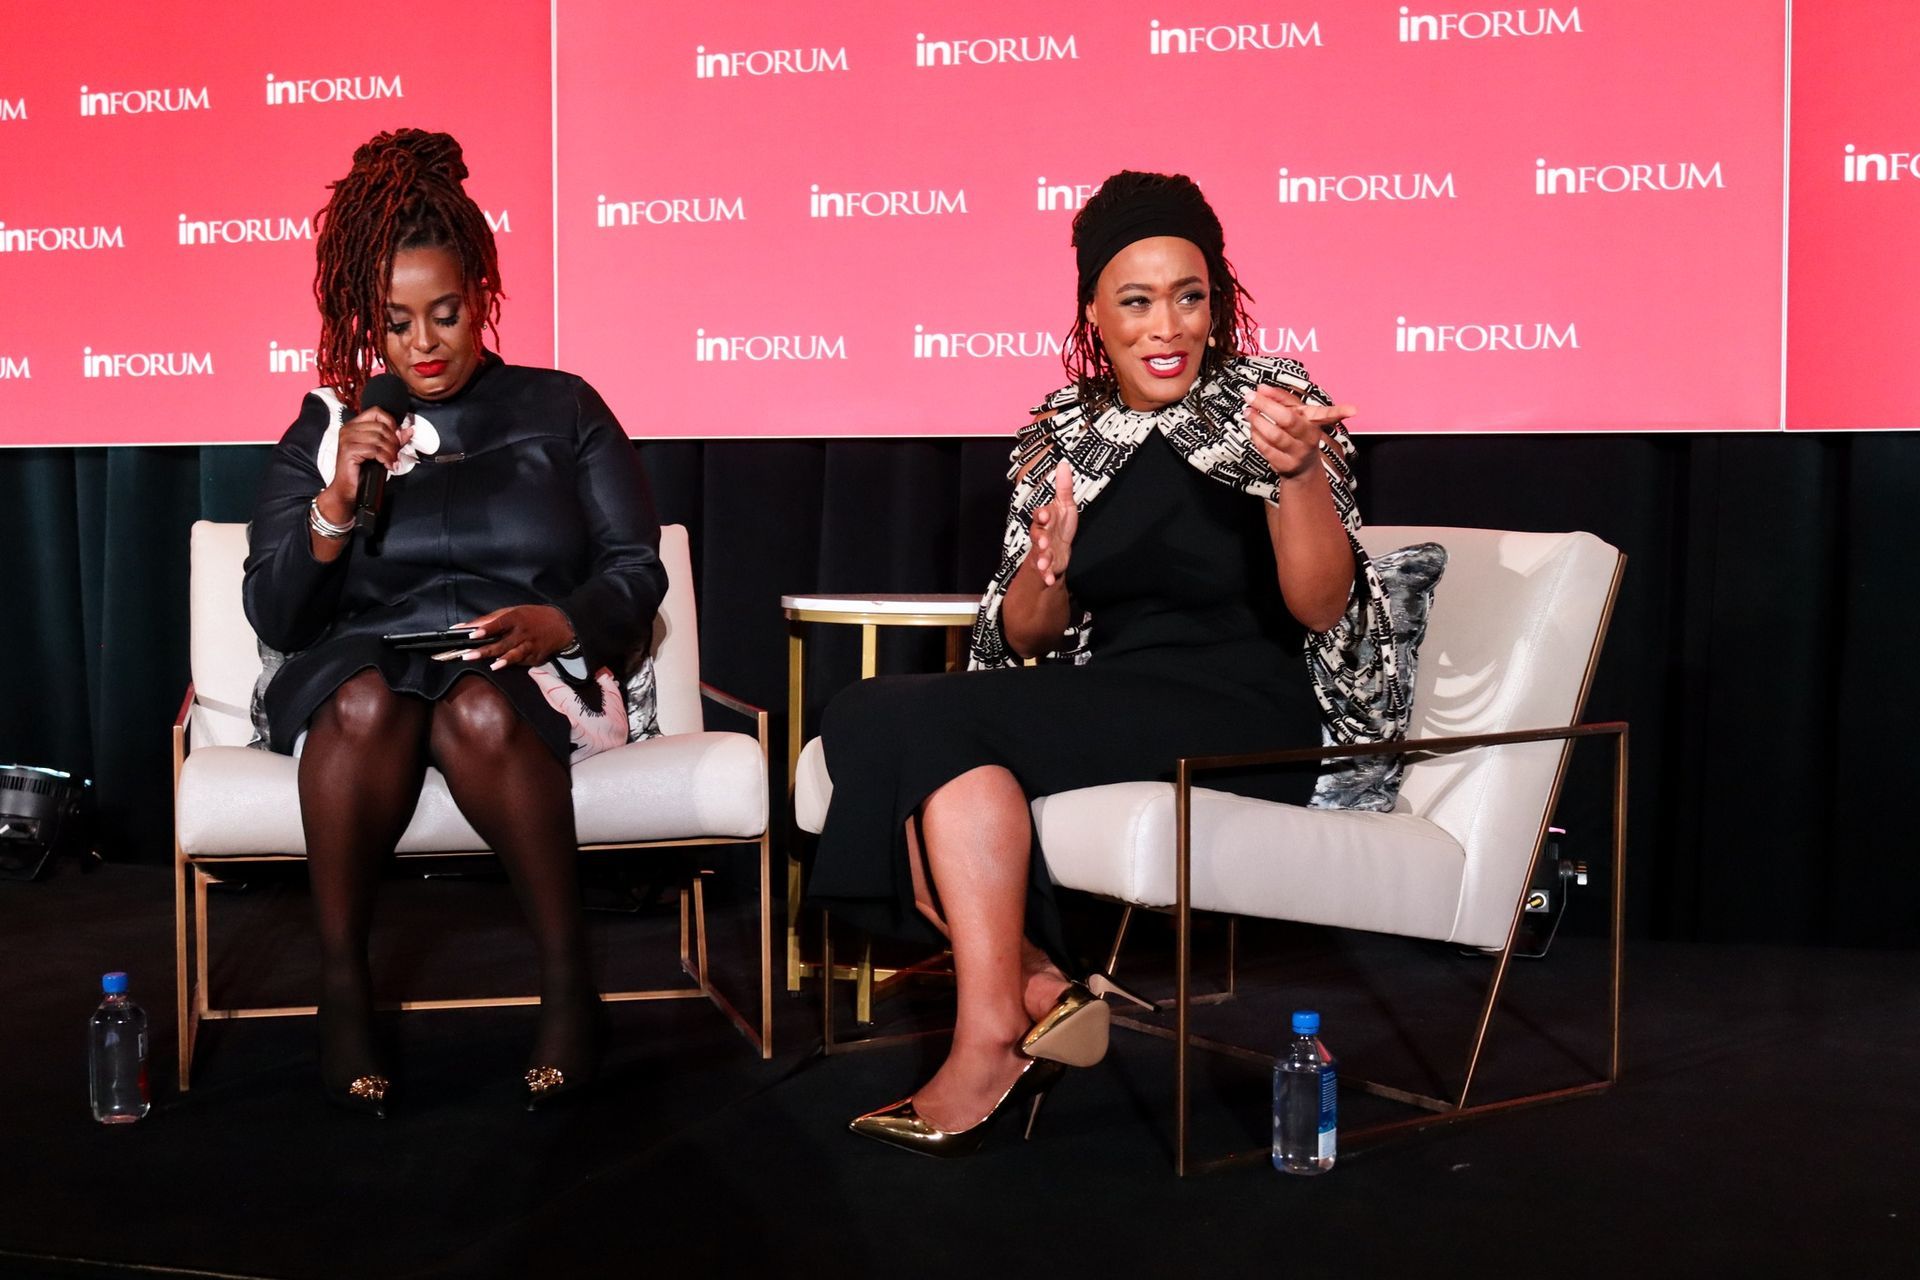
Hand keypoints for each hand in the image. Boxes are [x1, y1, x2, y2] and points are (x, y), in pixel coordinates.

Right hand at [319, 406, 412, 521]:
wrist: (348, 488)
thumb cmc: (362, 470)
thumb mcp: (380, 451)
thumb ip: (394, 440)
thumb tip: (409, 430)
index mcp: (354, 425)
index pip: (377, 412)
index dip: (391, 423)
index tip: (397, 437)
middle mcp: (348, 429)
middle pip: (381, 426)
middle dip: (393, 442)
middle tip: (395, 455)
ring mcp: (347, 439)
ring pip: (379, 438)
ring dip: (390, 452)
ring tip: (392, 461)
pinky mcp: (348, 450)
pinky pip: (374, 450)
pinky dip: (385, 458)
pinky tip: (387, 465)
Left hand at [435, 605, 575, 670]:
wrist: (561, 624)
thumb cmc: (531, 617)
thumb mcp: (511, 612)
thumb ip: (487, 620)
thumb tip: (461, 627)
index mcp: (516, 618)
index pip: (498, 624)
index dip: (485, 630)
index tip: (472, 635)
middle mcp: (523, 632)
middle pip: (502, 643)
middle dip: (485, 651)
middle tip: (468, 656)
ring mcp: (531, 646)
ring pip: (515, 655)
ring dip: (503, 661)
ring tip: (493, 666)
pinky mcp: (537, 657)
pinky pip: (522, 662)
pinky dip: (512, 663)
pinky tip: (502, 665)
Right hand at [1025, 461, 1077, 588]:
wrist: (1057, 551)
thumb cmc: (1059, 526)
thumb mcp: (1065, 506)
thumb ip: (1063, 487)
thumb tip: (1063, 464)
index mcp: (1045, 520)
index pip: (1041, 515)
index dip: (1042, 515)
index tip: (1044, 514)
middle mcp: (1041, 535)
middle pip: (1037, 535)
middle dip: (1040, 538)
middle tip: (1044, 541)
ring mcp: (1043, 551)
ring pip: (1039, 554)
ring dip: (1042, 558)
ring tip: (1046, 563)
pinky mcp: (1047, 566)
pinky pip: (1045, 572)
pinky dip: (1047, 576)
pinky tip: (1050, 580)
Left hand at [1243, 385, 1354, 481]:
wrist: (1300, 468)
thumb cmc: (1297, 433)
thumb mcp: (1295, 413)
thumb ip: (1280, 398)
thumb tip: (1262, 387)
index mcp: (1315, 424)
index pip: (1327, 415)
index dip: (1340, 412)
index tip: (1354, 410)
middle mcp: (1309, 439)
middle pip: (1288, 420)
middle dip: (1267, 406)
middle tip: (1250, 395)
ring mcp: (1297, 454)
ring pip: (1274, 435)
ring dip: (1257, 421)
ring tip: (1247, 409)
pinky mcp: (1284, 466)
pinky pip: (1265, 448)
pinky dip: (1256, 435)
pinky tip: (1252, 427)